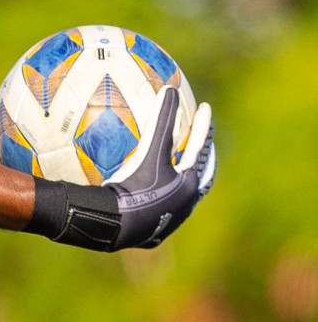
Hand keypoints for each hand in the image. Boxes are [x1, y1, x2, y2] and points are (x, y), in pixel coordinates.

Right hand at [111, 86, 214, 248]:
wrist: (116, 224)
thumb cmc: (135, 185)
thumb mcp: (150, 150)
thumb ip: (161, 120)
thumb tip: (170, 89)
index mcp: (189, 183)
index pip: (200, 148)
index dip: (203, 126)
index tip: (204, 108)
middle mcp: (186, 202)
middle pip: (202, 175)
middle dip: (204, 158)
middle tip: (204, 144)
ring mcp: (171, 218)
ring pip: (185, 196)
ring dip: (185, 181)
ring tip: (180, 171)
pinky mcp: (153, 232)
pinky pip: (162, 211)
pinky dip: (162, 199)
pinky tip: (150, 198)